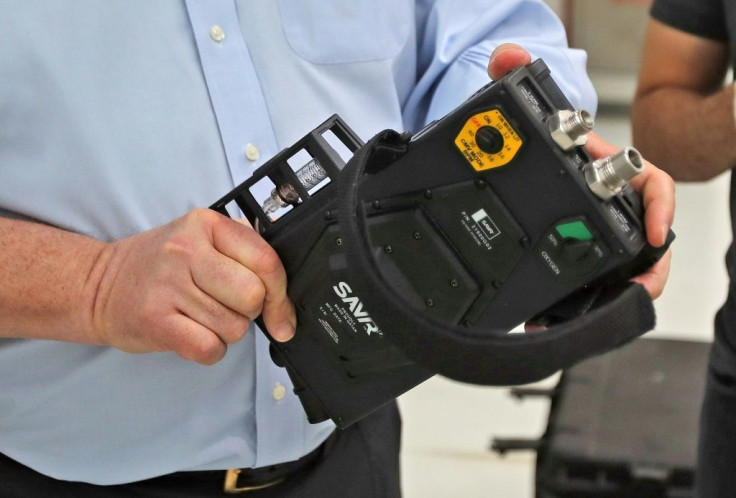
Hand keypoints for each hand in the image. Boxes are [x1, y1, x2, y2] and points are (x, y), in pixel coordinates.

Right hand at [88, 209, 295, 364]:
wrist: (97, 285)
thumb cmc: (158, 265)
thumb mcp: (199, 238)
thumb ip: (242, 251)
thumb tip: (284, 297)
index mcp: (206, 224)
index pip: (266, 260)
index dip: (281, 294)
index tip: (281, 312)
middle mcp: (186, 250)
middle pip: (253, 296)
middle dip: (251, 312)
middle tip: (228, 307)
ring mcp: (169, 285)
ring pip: (234, 326)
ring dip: (226, 331)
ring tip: (200, 316)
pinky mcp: (156, 321)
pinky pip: (210, 348)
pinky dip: (210, 350)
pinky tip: (193, 334)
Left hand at [487, 44, 674, 299]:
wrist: (520, 158)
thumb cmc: (538, 138)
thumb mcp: (525, 110)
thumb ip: (514, 75)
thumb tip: (507, 56)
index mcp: (604, 169)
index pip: (649, 185)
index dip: (659, 208)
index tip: (655, 233)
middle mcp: (604, 202)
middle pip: (643, 241)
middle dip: (646, 271)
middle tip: (635, 292)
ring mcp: (590, 229)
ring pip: (617, 269)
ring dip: (609, 296)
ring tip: (588, 317)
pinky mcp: (569, 252)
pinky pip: (584, 281)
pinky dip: (573, 303)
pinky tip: (544, 321)